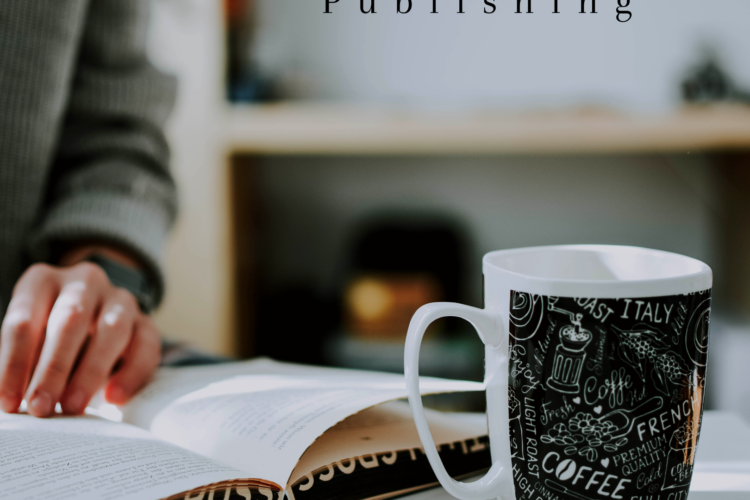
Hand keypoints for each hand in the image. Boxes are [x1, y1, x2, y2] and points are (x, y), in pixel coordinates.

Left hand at [0, 259, 160, 416]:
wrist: (93, 324)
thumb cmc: (47, 337)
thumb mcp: (27, 340)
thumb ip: (21, 362)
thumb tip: (10, 399)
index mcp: (43, 280)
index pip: (24, 320)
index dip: (14, 363)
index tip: (8, 402)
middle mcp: (84, 282)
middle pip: (70, 320)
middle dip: (53, 368)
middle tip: (40, 407)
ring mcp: (120, 300)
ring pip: (112, 330)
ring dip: (90, 372)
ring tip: (73, 406)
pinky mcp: (147, 322)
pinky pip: (146, 346)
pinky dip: (130, 373)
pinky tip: (114, 398)